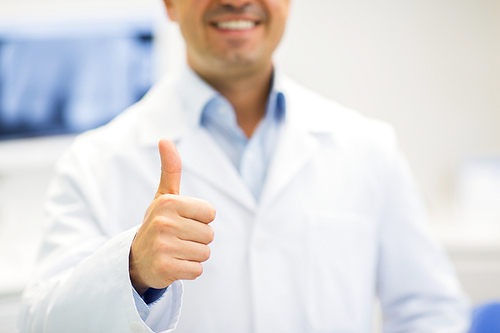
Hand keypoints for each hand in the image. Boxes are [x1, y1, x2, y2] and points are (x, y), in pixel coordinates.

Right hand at [129, 139, 215, 294]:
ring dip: (194, 255)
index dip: (201, 220)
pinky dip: (189, 270)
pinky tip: (174, 264)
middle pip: (209, 234)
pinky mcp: (164, 268)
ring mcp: (162, 246)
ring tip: (176, 251)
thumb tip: (165, 139)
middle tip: (178, 238)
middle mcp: (163, 222)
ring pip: (204, 253)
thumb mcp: (164, 197)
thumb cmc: (158, 223)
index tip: (183, 221)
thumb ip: (170, 170)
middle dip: (198, 239)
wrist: (135, 259)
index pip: (210, 213)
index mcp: (167, 202)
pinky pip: (197, 270)